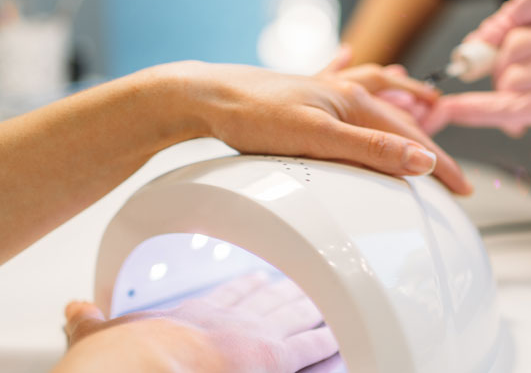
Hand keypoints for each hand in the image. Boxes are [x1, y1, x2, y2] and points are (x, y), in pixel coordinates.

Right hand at [57, 274, 336, 372]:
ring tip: (329, 304)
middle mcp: (230, 320)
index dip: (245, 286)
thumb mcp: (101, 337)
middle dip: (288, 292)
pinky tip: (340, 335)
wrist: (144, 366)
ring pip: (295, 317)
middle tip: (304, 285)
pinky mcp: (277, 358)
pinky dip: (328, 341)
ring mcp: (257, 337)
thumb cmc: (127, 357)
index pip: (226, 295)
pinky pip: (313, 347)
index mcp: (194, 314)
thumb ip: (92, 324)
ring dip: (314, 310)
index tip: (257, 279)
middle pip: (268, 300)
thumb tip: (77, 311)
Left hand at [151, 56, 470, 194]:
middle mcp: (346, 96)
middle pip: (401, 125)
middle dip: (430, 150)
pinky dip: (367, 97)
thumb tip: (421, 161)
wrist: (208, 97)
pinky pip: (350, 100)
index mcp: (355, 103)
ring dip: (407, 117)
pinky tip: (362, 75)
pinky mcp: (309, 105)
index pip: (411, 139)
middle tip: (452, 180)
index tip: (462, 190)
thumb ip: (370, 150)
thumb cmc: (255, 114)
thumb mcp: (318, 137)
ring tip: (427, 118)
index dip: (440, 165)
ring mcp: (327, 98)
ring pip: (380, 109)